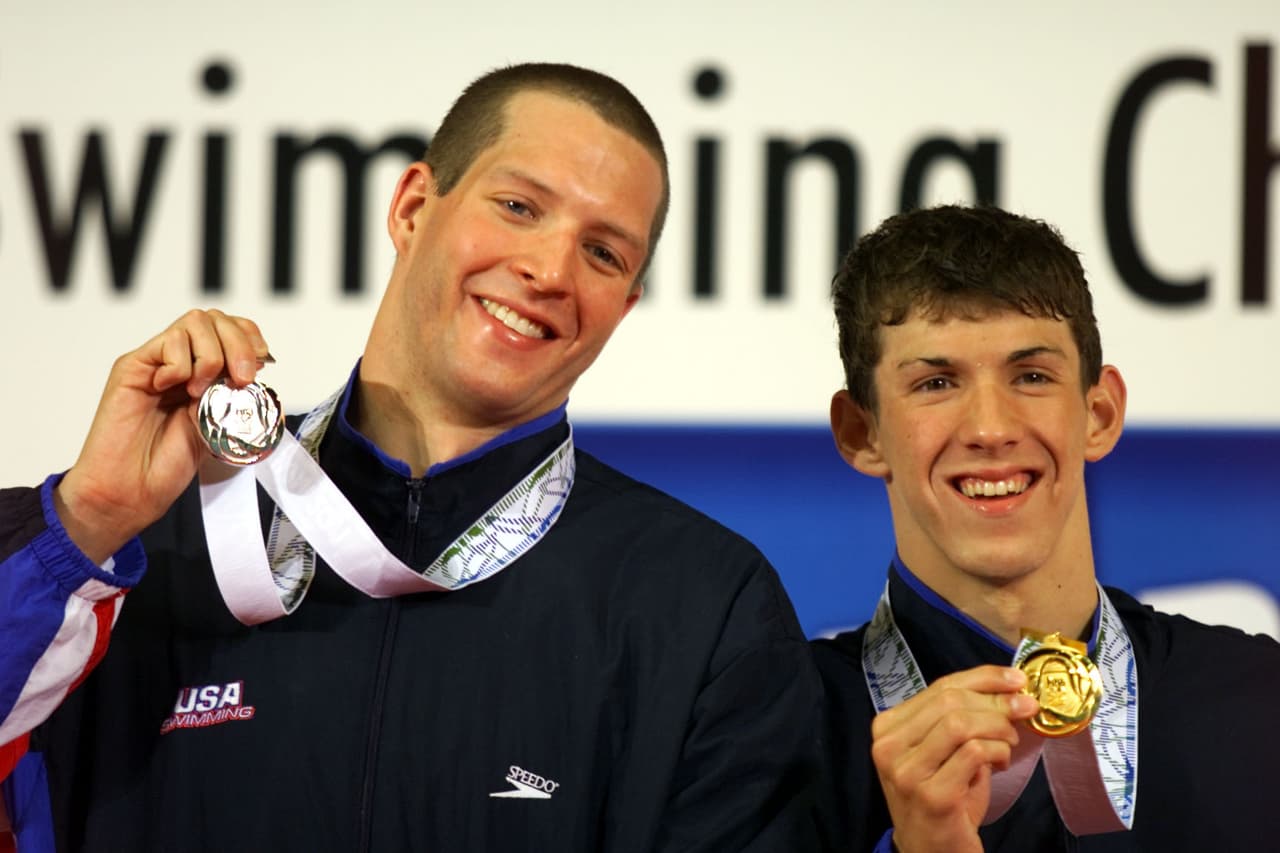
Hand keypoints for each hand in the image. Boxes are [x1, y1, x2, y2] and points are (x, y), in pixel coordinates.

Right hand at [54, 309, 270, 562]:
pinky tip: (173, 390)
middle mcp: (182, 362)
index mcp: (205, 374)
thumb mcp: (219, 428)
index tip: (262, 363)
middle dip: (239, 343)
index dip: (251, 337)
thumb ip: (234, 400)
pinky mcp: (133, 367)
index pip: (232, 330)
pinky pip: (168, 343)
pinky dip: (181, 365)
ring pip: (195, 322)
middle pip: (216, 319)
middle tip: (241, 377)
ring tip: (201, 392)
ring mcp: (157, 362)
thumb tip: (260, 380)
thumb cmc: (167, 465)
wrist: (130, 489)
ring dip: (211, 355)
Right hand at [871, 665, 1037, 852]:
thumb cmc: (943, 797)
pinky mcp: (931, 795)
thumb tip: (1009, 689)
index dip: (983, 678)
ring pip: (959, 723)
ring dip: (997, 727)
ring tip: (1009, 743)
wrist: (932, 851)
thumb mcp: (944, 750)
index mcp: (887, 727)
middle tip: (1025, 710)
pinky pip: (973, 753)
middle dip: (996, 701)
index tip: (1017, 679)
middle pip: (949, 701)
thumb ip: (961, 717)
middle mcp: (888, 746)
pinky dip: (996, 751)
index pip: (939, 687)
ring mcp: (906, 772)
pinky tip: (1000, 763)